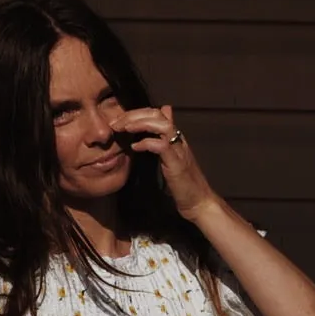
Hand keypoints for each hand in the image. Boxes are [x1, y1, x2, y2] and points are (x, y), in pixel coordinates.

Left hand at [110, 104, 218, 221]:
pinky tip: (134, 147)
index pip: (156, 114)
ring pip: (160, 125)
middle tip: (115, 123)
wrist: (199, 202)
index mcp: (175, 137)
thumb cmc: (184, 184)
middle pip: (156, 115)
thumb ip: (162, 141)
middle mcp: (178, 139)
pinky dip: (146, 143)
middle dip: (133, 115)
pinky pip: (161, 146)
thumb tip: (156, 133)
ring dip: (139, 124)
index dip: (136, 113)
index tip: (118, 121)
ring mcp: (178, 150)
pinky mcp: (177, 163)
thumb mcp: (170, 158)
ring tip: (123, 128)